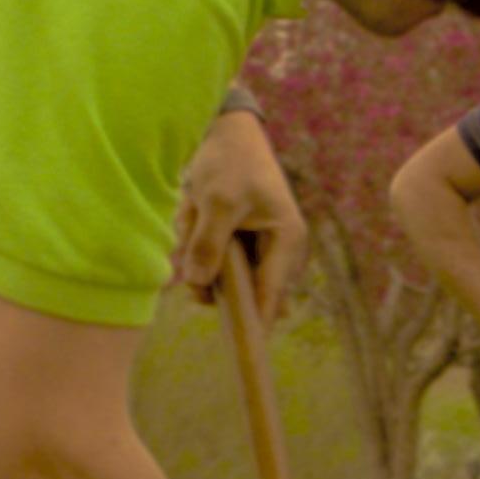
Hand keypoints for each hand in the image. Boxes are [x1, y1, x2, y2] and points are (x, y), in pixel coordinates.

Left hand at [173, 111, 307, 319]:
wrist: (224, 129)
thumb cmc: (230, 161)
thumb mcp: (217, 201)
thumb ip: (208, 244)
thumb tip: (196, 283)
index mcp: (286, 240)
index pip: (270, 295)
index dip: (255, 322)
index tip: (243, 349)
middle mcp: (275, 248)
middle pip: (238, 287)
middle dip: (209, 266)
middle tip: (195, 226)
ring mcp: (253, 245)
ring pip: (217, 272)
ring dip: (196, 246)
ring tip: (195, 208)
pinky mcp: (233, 240)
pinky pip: (206, 256)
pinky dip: (193, 236)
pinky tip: (194, 207)